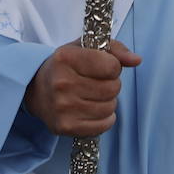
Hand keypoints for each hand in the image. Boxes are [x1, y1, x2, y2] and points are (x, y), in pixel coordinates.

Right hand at [24, 40, 141, 136]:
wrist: (37, 90)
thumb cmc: (66, 66)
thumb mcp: (86, 47)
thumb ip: (115, 49)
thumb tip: (137, 60)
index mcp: (66, 58)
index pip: (112, 66)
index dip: (113, 66)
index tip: (103, 66)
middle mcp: (62, 83)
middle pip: (113, 88)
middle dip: (111, 84)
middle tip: (98, 82)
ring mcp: (63, 107)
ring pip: (110, 107)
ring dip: (108, 102)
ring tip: (93, 95)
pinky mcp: (65, 126)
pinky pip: (104, 125)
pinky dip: (105, 118)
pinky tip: (93, 109)